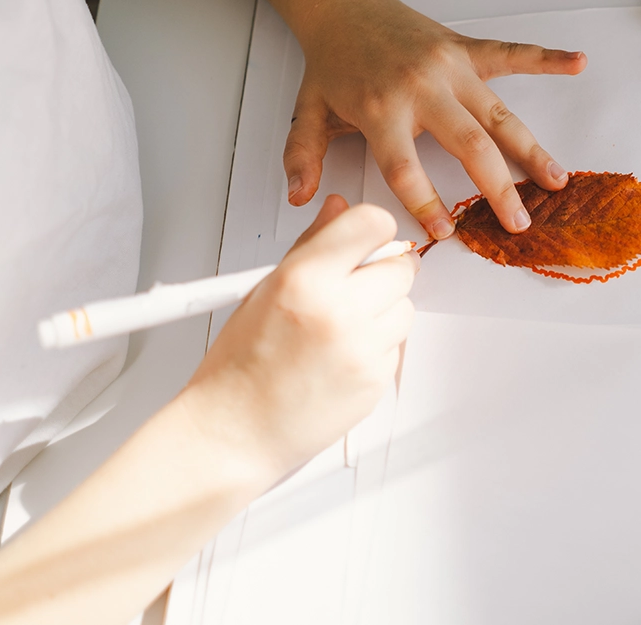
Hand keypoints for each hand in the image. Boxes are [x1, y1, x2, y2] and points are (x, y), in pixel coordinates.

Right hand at [178, 195, 414, 479]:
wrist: (235, 431)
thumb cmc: (239, 366)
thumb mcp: (263, 289)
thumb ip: (310, 244)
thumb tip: (339, 209)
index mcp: (304, 279)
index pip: (373, 224)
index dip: (374, 230)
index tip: (368, 240)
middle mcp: (337, 310)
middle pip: (401, 266)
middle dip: (382, 273)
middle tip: (353, 289)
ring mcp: (361, 348)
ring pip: (405, 307)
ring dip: (383, 311)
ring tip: (340, 329)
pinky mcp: (376, 380)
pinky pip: (398, 346)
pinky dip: (378, 347)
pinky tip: (341, 357)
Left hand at [282, 0, 585, 239]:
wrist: (343, 5)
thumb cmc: (331, 64)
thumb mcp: (308, 111)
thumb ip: (304, 155)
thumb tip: (301, 199)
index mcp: (382, 109)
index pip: (406, 168)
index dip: (426, 203)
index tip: (447, 232)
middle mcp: (421, 88)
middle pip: (468, 145)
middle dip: (498, 187)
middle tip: (520, 222)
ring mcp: (449, 67)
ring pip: (498, 113)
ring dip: (530, 148)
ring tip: (556, 180)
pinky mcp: (465, 49)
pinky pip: (511, 54)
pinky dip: (546, 58)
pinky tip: (577, 63)